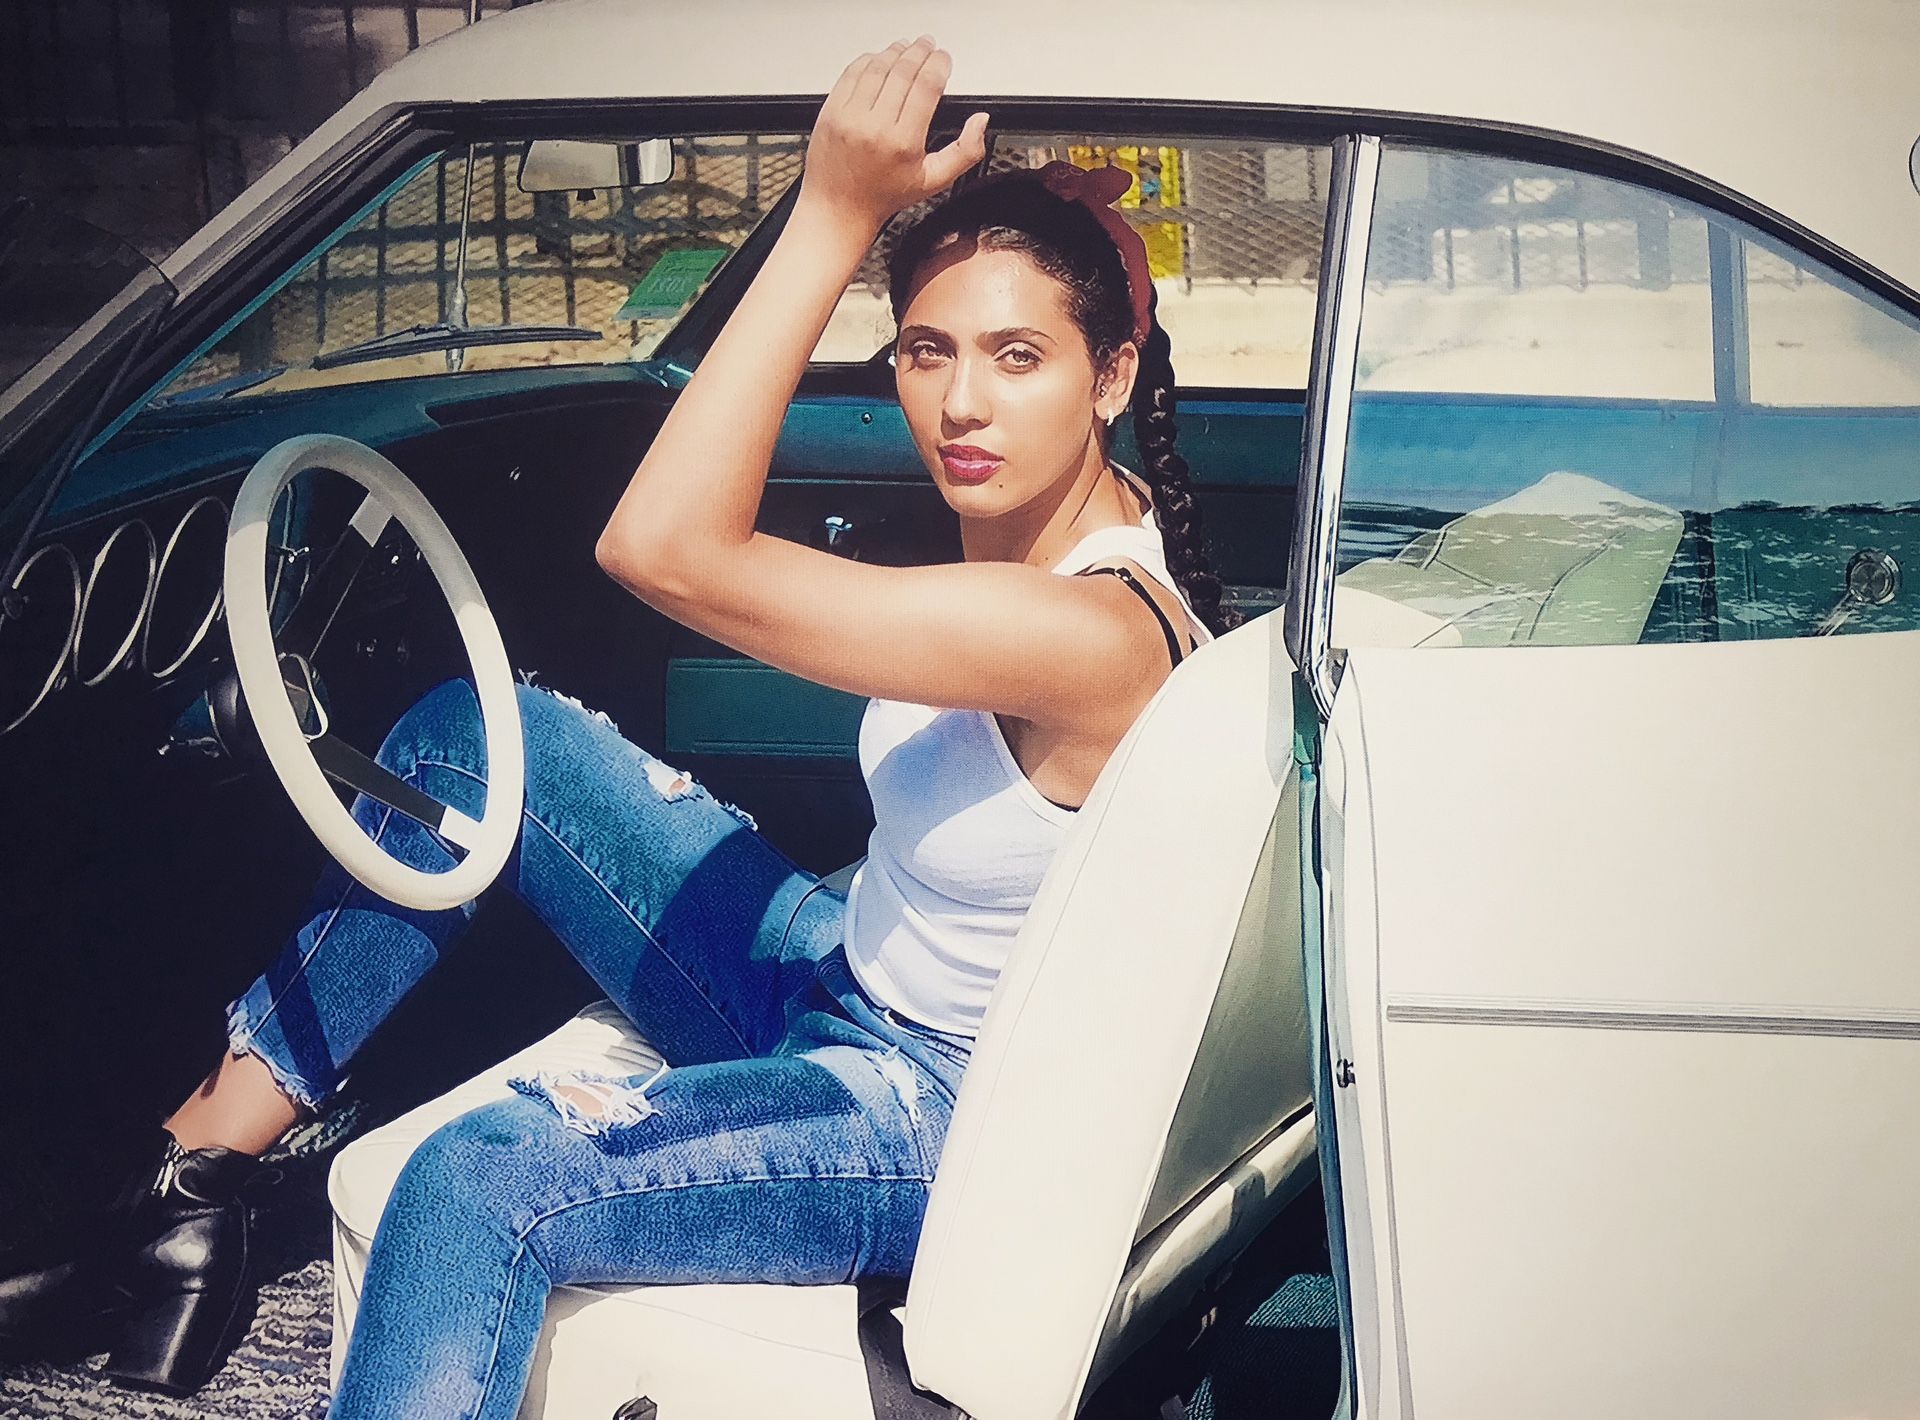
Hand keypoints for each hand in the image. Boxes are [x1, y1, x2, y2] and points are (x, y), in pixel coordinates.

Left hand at [796, 36, 989, 239]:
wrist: (839, 208)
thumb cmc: (883, 196)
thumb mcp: (933, 181)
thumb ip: (964, 152)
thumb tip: (980, 121)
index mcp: (903, 142)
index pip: (926, 86)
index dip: (938, 64)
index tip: (943, 59)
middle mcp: (874, 126)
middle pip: (903, 71)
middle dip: (919, 52)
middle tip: (928, 46)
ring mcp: (849, 116)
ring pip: (877, 67)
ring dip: (895, 51)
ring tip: (906, 48)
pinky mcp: (830, 111)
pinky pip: (851, 73)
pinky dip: (868, 60)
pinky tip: (879, 59)